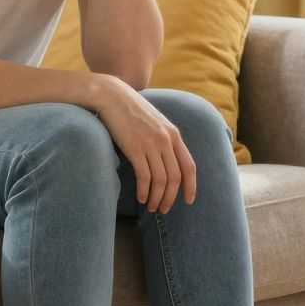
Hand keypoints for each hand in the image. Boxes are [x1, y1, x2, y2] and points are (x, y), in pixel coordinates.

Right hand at [92, 76, 196, 213]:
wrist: (113, 96)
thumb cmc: (132, 110)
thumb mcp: (156, 122)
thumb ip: (165, 139)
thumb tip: (168, 162)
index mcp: (174, 135)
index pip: (189, 166)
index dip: (191, 186)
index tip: (188, 200)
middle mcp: (166, 140)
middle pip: (175, 177)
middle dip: (171, 197)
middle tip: (164, 209)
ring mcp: (151, 145)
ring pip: (160, 180)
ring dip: (157, 198)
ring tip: (152, 207)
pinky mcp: (134, 148)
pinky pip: (144, 177)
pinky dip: (145, 191)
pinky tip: (142, 198)